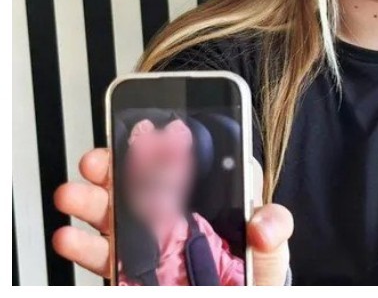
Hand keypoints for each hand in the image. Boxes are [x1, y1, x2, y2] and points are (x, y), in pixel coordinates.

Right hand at [52, 148, 293, 284]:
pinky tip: (71, 238)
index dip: (164, 148)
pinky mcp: (134, 268)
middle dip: (113, 169)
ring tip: (72, 196)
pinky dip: (84, 246)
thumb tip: (263, 224)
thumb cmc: (254, 272)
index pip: (187, 165)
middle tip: (95, 161)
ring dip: (90, 202)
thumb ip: (274, 229)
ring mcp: (151, 240)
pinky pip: (106, 255)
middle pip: (140, 184)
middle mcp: (175, 213)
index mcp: (210, 198)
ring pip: (114, 214)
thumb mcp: (272, 248)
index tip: (144, 136)